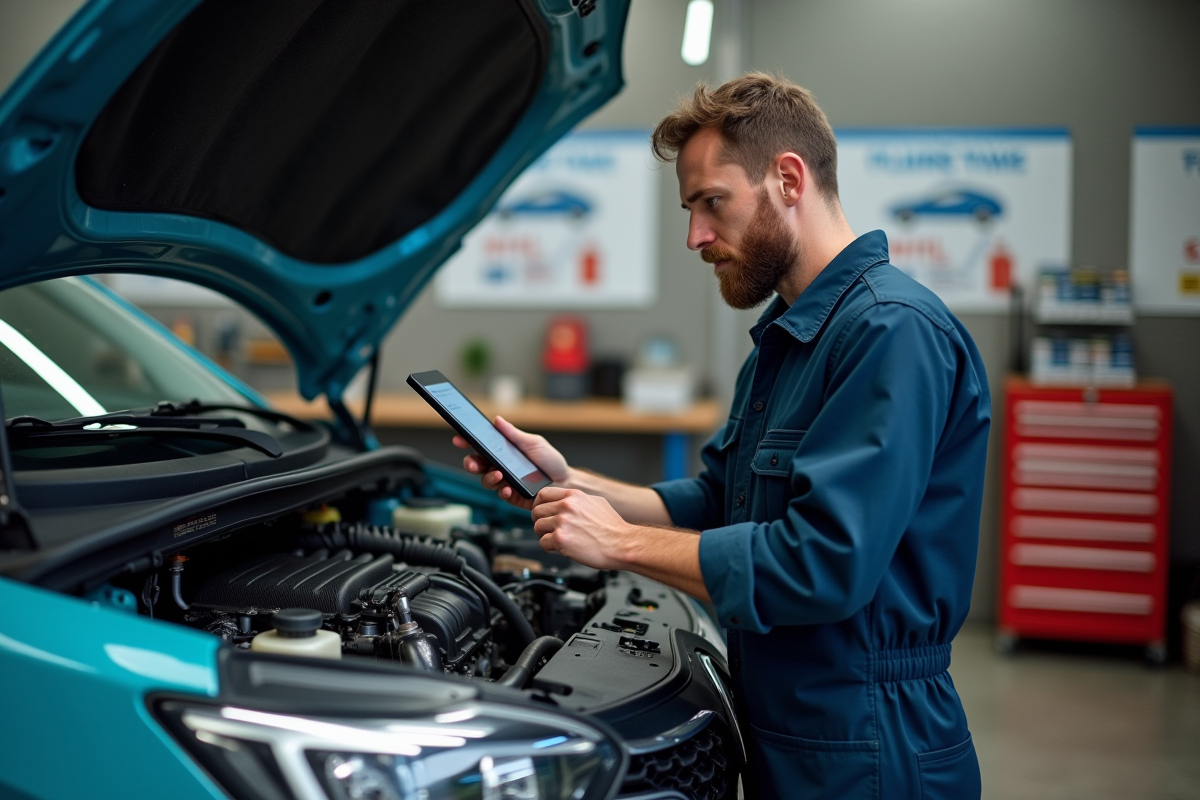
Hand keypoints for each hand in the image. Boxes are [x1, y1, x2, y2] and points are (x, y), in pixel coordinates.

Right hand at [454, 416, 568, 510]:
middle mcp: (500, 466)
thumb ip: (514, 434)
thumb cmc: (551, 461)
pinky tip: (508, 488)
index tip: (459, 438)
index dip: (467, 442)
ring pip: (485, 480)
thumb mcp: (533, 443)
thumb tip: (497, 420)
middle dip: (470, 463)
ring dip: (488, 477)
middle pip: (477, 465)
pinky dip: (502, 490)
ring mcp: (504, 481)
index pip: (480, 446)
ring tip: (498, 475)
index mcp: (503, 451)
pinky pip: (500, 494)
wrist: (565, 482)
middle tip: (473, 462)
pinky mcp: (511, 495)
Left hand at [530, 487, 632, 570]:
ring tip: (556, 540)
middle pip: (537, 511)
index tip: (541, 512)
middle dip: (540, 522)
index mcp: (574, 496)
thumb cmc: (613, 528)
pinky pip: (543, 543)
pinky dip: (549, 548)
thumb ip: (578, 501)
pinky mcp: (561, 539)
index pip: (543, 494)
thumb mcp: (597, 503)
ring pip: (538, 527)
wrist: (622, 544)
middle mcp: (566, 506)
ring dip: (544, 535)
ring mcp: (562, 522)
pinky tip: (560, 548)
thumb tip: (567, 502)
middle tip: (547, 529)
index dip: (538, 504)